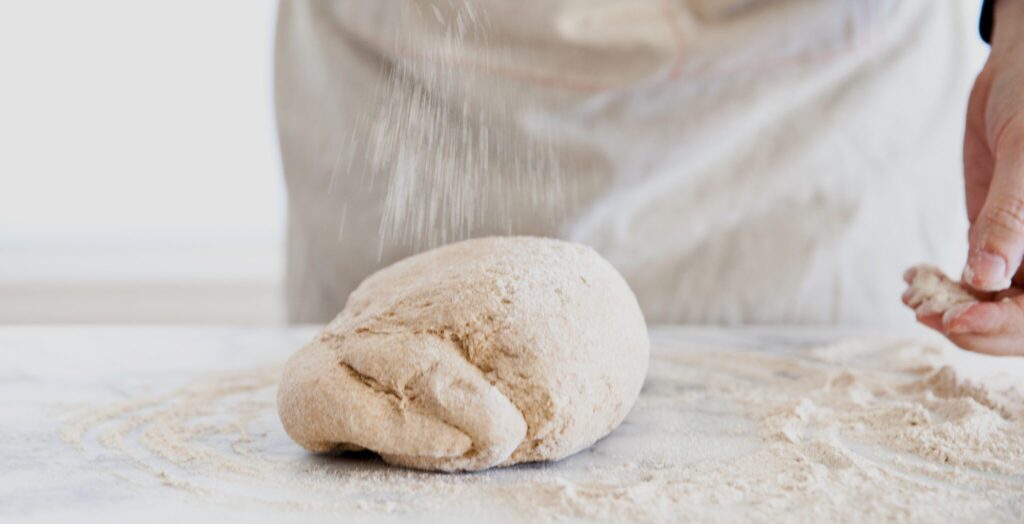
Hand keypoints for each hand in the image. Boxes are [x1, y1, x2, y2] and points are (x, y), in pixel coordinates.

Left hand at [921, 0, 1023, 354]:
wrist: (1018, 72)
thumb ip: (1011, 217)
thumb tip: (986, 280)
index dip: (1007, 323)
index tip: (959, 319)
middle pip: (1022, 321)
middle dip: (976, 326)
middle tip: (926, 315)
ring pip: (996, 306)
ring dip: (953, 312)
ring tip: (913, 299)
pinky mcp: (997, 243)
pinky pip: (975, 282)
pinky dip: (944, 290)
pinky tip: (913, 282)